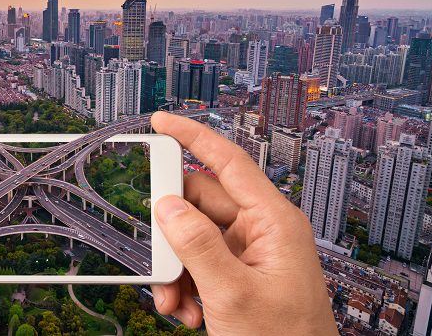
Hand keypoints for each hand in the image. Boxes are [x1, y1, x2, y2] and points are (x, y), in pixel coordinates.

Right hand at [149, 112, 336, 334]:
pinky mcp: (235, 273)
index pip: (229, 162)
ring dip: (175, 267)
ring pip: (192, 236)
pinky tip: (187, 309)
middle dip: (172, 232)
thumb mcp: (234, 294)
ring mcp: (247, 253)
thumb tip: (169, 207)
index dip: (194, 136)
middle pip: (200, 203)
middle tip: (158, 253)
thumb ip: (198, 246)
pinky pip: (196, 261)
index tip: (163, 122)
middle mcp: (260, 230)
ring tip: (175, 299)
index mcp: (273, 222)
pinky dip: (183, 283)